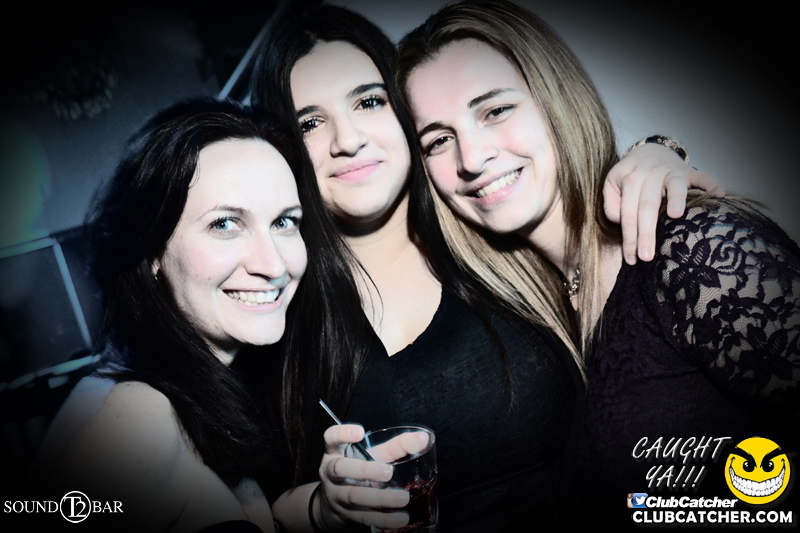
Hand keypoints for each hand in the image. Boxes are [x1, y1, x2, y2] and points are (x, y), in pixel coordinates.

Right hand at [315, 424, 410, 530]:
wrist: (336, 505)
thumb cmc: (359, 472)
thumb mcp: (373, 456)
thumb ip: (397, 446)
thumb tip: (422, 438)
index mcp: (336, 452)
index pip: (332, 437)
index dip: (342, 433)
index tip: (359, 432)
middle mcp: (331, 473)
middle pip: (340, 469)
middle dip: (364, 470)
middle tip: (388, 472)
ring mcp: (337, 495)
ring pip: (353, 496)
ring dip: (379, 498)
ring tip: (403, 498)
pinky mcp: (346, 515)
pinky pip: (363, 517)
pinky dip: (384, 519)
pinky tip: (401, 518)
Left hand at [603, 143, 723, 263]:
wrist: (649, 151)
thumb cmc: (630, 177)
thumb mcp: (612, 186)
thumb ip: (611, 205)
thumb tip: (622, 223)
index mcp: (630, 180)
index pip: (627, 213)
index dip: (629, 237)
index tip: (632, 259)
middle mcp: (650, 174)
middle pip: (647, 206)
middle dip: (647, 232)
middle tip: (647, 257)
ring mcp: (671, 171)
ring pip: (674, 186)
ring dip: (676, 199)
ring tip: (676, 216)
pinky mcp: (688, 171)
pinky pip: (702, 176)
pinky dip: (711, 184)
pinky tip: (719, 195)